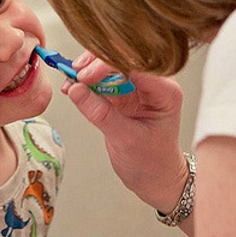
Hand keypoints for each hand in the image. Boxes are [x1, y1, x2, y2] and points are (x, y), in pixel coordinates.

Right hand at [63, 51, 188, 212]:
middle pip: (122, 57)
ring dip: (88, 70)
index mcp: (165, 90)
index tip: (85, 76)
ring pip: (110, 65)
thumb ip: (100, 113)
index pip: (136, 63)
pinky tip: (72, 87)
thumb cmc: (153, 162)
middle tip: (74, 74)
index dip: (108, 64)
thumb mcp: (126, 139)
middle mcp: (153, 83)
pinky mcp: (123, 93)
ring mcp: (137, 86)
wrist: (156, 179)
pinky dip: (86, 82)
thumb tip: (75, 89)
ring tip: (70, 81)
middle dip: (96, 63)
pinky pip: (102, 79)